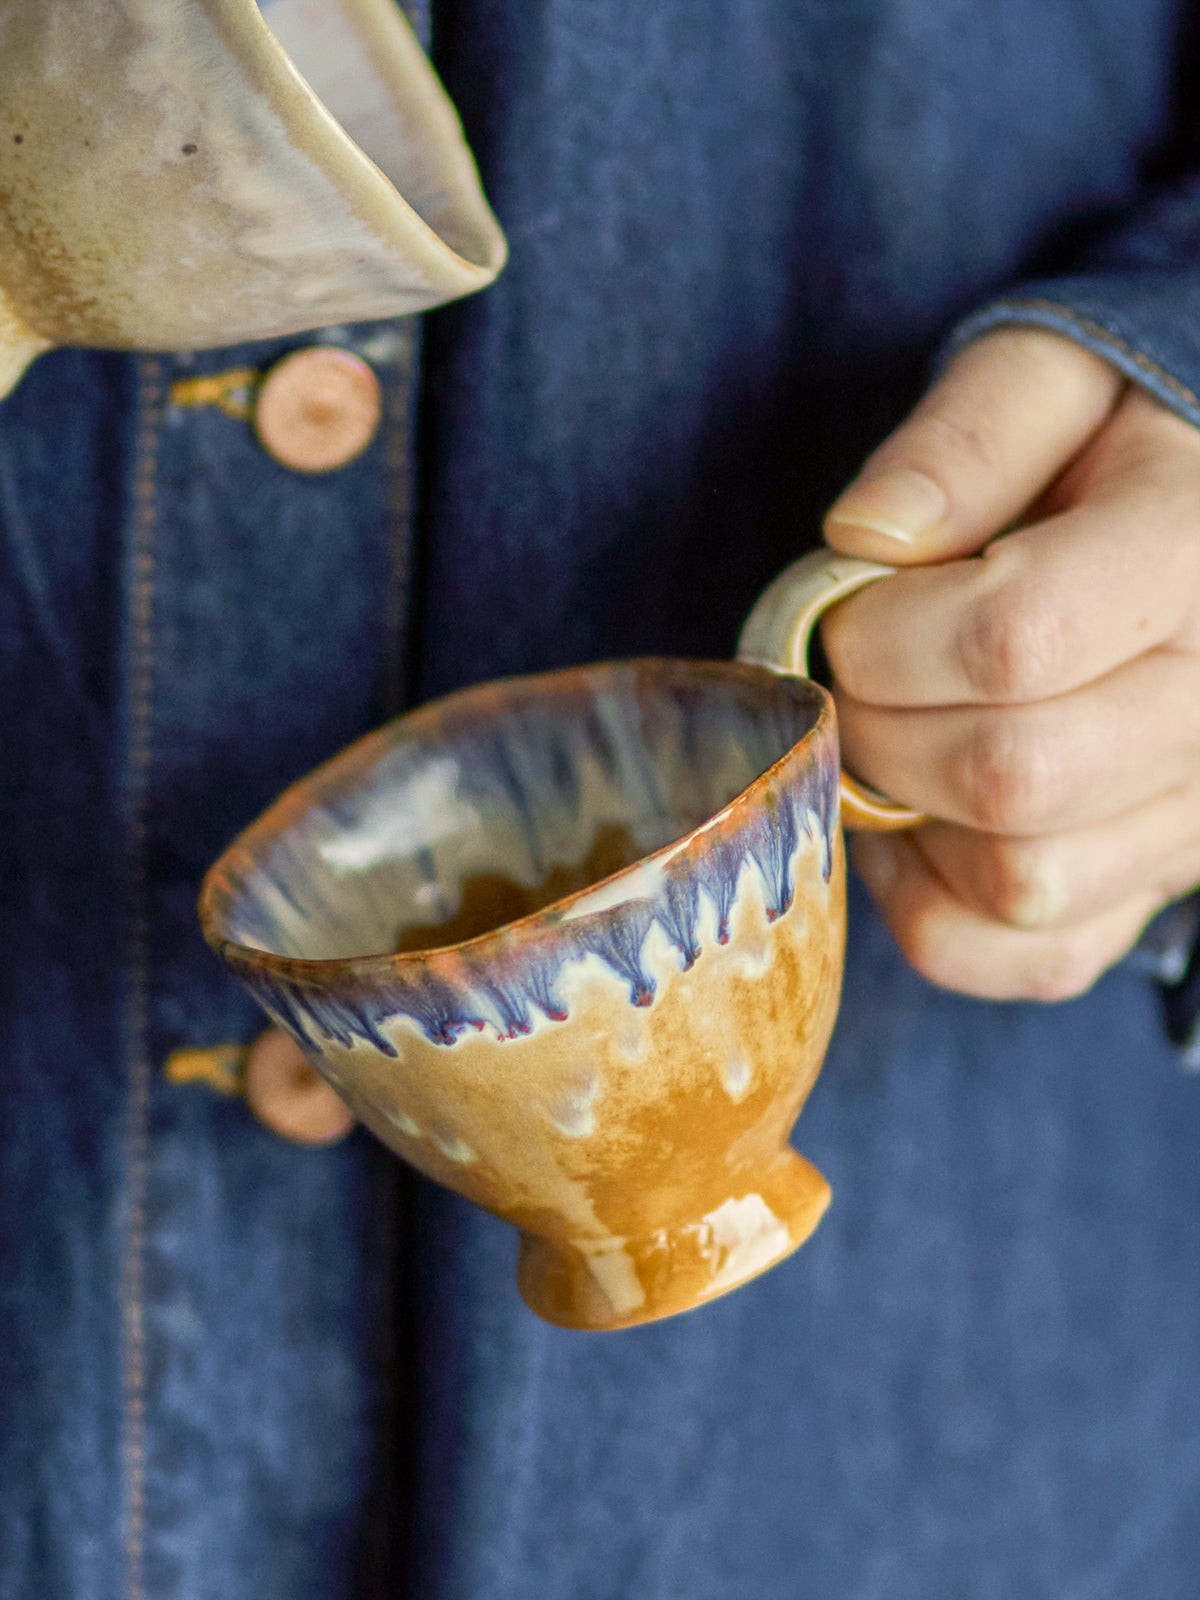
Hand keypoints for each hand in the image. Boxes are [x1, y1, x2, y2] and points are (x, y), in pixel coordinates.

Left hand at [820, 327, 1199, 1000]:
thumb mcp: (1052, 376)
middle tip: (853, 681)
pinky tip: (922, 829)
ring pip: (1023, 883)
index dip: (886, 641)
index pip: (1020, 639)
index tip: (845, 614)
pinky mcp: (1158, 885)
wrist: (1195, 524)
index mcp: (1195, 554)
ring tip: (895, 742)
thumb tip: (865, 539)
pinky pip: (1034, 959)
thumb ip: (967, 438)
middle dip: (880, 733)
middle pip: (1013, 776)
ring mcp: (1198, 814)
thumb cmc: (1116, 441)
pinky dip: (942, 916)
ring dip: (911, 824)